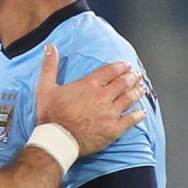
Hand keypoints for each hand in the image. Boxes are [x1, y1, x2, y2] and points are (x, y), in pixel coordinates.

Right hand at [33, 45, 147, 157]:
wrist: (57, 140)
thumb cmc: (50, 115)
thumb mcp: (45, 88)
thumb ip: (49, 66)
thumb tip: (50, 47)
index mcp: (89, 85)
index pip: (111, 71)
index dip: (120, 66)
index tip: (126, 65)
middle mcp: (103, 97)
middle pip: (123, 83)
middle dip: (132, 77)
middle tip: (137, 75)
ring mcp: (110, 113)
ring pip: (130, 99)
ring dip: (138, 91)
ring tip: (142, 87)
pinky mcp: (113, 129)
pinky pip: (131, 120)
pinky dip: (138, 115)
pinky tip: (142, 112)